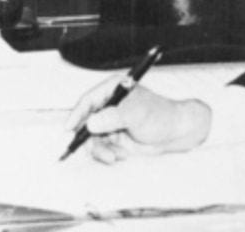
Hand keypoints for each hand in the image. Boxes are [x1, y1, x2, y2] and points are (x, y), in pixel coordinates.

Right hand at [65, 76, 211, 163]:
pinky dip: (108, 153)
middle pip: (85, 121)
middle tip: (94, 150)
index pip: (88, 100)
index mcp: (114, 89)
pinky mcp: (114, 136)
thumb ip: (114, 117)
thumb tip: (91, 123)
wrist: (175, 133)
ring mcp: (111, 121)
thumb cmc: (160, 116)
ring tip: (114, 156)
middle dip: (88, 139)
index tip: (69, 128)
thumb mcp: (137, 114)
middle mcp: (109, 105)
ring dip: (100, 149)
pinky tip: (121, 155)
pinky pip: (101, 147)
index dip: (76, 114)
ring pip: (91, 138)